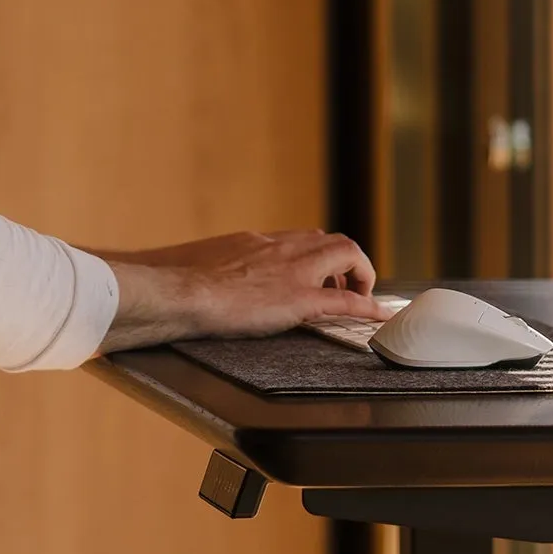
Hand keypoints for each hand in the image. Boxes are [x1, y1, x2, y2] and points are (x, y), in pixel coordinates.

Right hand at [97, 230, 388, 353]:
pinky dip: (367, 306)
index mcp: (256, 242)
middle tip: (347, 284)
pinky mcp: (298, 299)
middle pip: (330, 240)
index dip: (318, 254)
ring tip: (360, 296)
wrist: (174, 291)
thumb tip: (194, 281)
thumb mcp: (198, 264)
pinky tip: (379, 315)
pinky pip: (346, 300)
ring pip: (346, 255)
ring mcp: (292, 271)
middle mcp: (280, 248)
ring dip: (360, 274)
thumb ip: (211, 268)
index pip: (301, 238)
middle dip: (346, 261)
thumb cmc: (174, 282)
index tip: (322, 269)